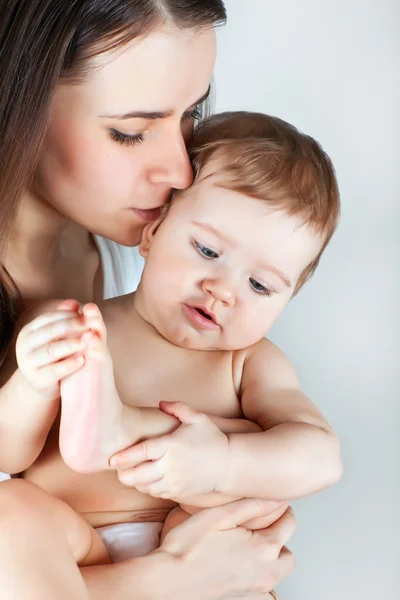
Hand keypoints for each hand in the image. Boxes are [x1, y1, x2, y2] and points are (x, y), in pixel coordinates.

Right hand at [16, 300, 104, 399]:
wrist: (45, 383)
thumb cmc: (54, 355)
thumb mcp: (59, 336)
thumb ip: (66, 319)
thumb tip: (75, 303)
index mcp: (29, 331)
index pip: (49, 318)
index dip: (69, 315)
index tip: (87, 315)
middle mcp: (25, 345)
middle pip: (50, 331)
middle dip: (72, 327)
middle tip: (90, 326)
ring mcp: (28, 362)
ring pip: (51, 350)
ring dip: (71, 344)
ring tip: (87, 342)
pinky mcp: (36, 379)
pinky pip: (54, 370)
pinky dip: (69, 364)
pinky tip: (82, 360)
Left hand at [110, 401, 229, 498]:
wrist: (229, 465)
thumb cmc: (212, 438)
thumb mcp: (197, 418)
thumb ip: (178, 408)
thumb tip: (161, 403)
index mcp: (172, 445)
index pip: (142, 452)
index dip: (124, 457)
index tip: (111, 460)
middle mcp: (171, 465)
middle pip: (139, 475)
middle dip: (125, 475)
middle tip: (118, 471)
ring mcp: (175, 481)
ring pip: (146, 487)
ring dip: (136, 483)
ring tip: (131, 476)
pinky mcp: (179, 493)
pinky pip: (157, 493)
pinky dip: (148, 489)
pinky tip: (147, 482)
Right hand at [149, 499, 295, 598]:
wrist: (165, 584)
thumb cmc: (186, 550)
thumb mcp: (218, 515)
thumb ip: (251, 506)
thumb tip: (276, 499)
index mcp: (263, 549)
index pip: (289, 524)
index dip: (281, 511)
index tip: (272, 507)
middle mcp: (265, 574)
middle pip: (288, 555)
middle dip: (278, 541)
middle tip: (259, 530)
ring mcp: (254, 592)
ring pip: (275, 576)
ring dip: (269, 563)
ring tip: (245, 551)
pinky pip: (260, 593)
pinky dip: (255, 582)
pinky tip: (237, 571)